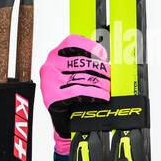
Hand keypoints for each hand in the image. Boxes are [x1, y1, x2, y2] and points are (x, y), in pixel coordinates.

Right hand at [39, 34, 109, 153]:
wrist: (61, 119)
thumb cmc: (69, 93)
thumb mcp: (74, 74)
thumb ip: (84, 63)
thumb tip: (106, 61)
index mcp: (54, 55)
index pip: (72, 42)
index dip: (90, 45)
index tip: (103, 54)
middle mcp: (50, 66)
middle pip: (81, 62)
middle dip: (101, 69)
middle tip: (111, 76)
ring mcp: (49, 81)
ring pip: (82, 77)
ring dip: (101, 83)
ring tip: (109, 88)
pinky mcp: (52, 96)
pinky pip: (79, 91)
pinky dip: (94, 93)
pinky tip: (103, 96)